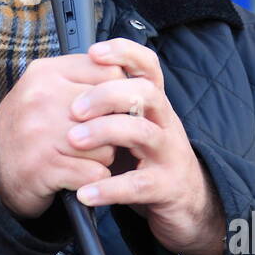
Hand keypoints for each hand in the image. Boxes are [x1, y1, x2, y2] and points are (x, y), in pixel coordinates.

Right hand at [0, 53, 127, 218]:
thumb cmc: (29, 128)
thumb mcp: (46, 89)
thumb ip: (82, 79)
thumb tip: (130, 83)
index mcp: (46, 73)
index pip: (111, 73)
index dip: (117, 97)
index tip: (109, 110)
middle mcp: (42, 98)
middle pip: (113, 111)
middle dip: (112, 130)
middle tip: (95, 140)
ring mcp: (41, 133)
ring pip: (108, 146)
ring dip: (102, 158)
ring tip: (81, 158)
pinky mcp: (44, 167)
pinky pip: (95, 174)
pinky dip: (92, 180)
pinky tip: (77, 176)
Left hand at [65, 38, 225, 254]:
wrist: (187, 202)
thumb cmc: (148, 157)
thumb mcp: (134, 124)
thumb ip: (111, 105)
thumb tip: (67, 79)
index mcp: (154, 104)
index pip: (147, 66)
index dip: (124, 53)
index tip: (94, 52)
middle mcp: (164, 123)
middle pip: (145, 93)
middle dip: (107, 95)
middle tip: (75, 108)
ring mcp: (168, 154)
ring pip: (142, 132)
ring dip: (105, 132)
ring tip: (73, 141)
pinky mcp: (166, 187)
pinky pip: (138, 185)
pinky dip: (108, 189)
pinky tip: (84, 192)